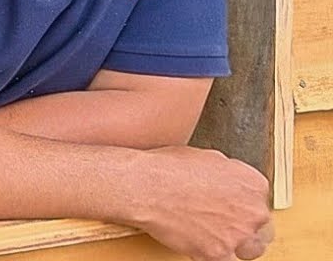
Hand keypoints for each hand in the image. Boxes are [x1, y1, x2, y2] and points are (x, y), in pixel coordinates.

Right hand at [134, 146, 273, 260]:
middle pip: (260, 224)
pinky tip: (205, 246)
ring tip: (219, 236)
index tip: (230, 205)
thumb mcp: (207, 157)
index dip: (243, 203)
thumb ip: (227, 174)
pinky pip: (228, 260)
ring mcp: (238, 234)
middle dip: (243, 222)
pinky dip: (216, 255)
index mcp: (254, 184)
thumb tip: (225, 181)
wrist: (146, 187)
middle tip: (222, 219)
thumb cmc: (168, 169)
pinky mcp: (219, 254)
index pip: (260, 199)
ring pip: (251, 248)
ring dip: (239, 243)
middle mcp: (253, 210)